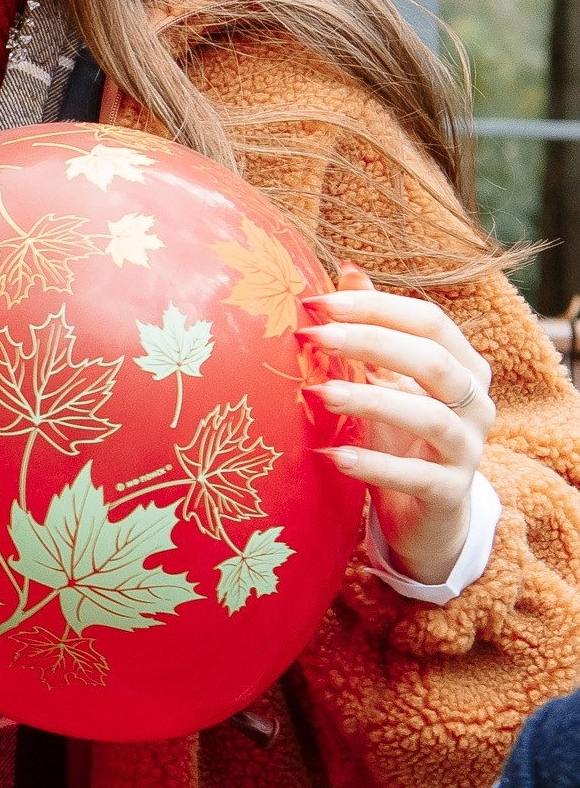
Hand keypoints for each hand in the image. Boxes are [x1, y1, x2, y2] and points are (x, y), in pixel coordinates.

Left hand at [303, 268, 496, 588]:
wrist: (425, 518)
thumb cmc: (400, 439)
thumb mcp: (387, 382)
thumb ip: (374, 328)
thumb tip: (346, 268)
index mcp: (465, 367)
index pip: (430, 322)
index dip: (376, 308)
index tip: (317, 302)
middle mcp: (477, 404)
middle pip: (432, 360)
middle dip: (369, 342)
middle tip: (310, 336)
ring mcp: (469, 450)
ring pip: (430, 417)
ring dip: (370, 401)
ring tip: (317, 393)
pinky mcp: (450, 495)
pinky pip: (417, 477)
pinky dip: (374, 465)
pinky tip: (332, 456)